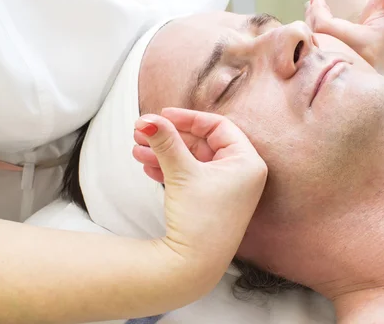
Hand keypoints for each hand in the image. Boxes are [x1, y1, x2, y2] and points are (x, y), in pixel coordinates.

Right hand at [132, 108, 266, 275]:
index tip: (162, 114)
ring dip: (164, 153)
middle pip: (202, 143)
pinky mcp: (213, 202)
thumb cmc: (198, 220)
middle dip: (170, 138)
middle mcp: (242, 174)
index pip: (218, 126)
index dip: (187, 118)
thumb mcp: (182, 173)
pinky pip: (191, 176)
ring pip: (193, 160)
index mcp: (247, 162)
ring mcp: (228, 189)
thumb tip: (146, 119)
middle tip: (142, 132)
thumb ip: (166, 141)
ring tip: (136, 150)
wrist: (193, 268)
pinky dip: (170, 170)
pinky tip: (147, 166)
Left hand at [305, 0, 383, 71]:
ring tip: (313, 13)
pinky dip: (312, 44)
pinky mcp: (334, 77)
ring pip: (314, 52)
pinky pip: (315, 61)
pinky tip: (315, 30)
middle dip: (312, 21)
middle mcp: (355, 64)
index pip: (327, 28)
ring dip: (310, 31)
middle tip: (313, 4)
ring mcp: (344, 73)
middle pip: (318, 41)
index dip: (318, 12)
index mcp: (367, 45)